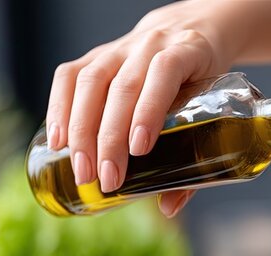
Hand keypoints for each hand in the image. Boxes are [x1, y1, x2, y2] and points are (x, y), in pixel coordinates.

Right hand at [46, 1, 229, 216]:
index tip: (140, 148)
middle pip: (123, 87)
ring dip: (81, 130)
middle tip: (107, 179)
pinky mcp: (96, 54)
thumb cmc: (203, 79)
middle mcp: (151, 44)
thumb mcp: (213, 106)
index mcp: (188, 51)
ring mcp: (120, 48)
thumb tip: (169, 208)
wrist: (189, 32)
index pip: (165, 73)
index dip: (150, 108)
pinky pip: (69, 76)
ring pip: (91, 82)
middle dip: (111, 137)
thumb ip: (196, 155)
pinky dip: (59, 108)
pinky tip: (58, 140)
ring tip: (82, 170)